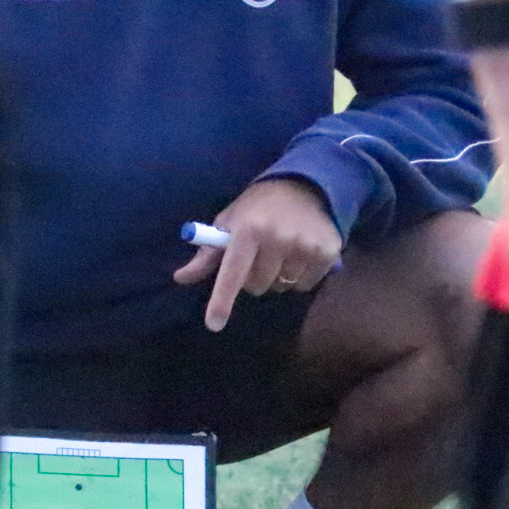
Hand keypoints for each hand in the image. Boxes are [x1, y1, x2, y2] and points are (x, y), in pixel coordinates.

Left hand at [173, 178, 342, 331]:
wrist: (304, 184)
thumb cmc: (258, 207)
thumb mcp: (230, 222)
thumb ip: (208, 254)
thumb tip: (180, 278)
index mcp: (248, 229)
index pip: (232, 273)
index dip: (222, 300)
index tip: (214, 324)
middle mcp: (277, 238)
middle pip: (258, 286)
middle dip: (254, 278)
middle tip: (259, 257)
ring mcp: (305, 245)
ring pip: (283, 287)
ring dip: (279, 278)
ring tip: (282, 253)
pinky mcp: (328, 252)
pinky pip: (306, 285)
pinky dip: (301, 277)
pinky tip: (300, 254)